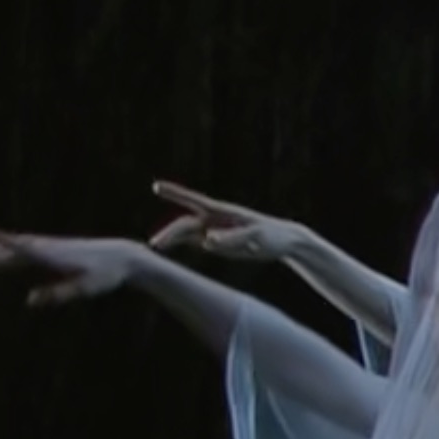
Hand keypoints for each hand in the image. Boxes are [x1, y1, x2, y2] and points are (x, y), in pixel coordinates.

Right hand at [0, 225, 144, 305]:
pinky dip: (10, 250)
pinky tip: (3, 253)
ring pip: (17, 249)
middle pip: (13, 251)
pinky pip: (27, 249)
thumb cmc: (105, 275)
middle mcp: (49, 248)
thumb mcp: (84, 289)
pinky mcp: (55, 250)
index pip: (21, 248)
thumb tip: (28, 300)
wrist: (122, 256)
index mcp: (53, 256)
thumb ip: (57, 294)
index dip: (1, 242)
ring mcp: (51, 247)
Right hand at [147, 180, 308, 267]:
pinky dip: (180, 245)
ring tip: (155, 249)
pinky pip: (195, 242)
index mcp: (222, 212)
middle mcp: (214, 219)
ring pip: (186, 234)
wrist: (284, 241)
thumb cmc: (272, 235)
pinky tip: (165, 252)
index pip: (194, 200)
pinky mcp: (217, 243)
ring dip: (171, 239)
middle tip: (154, 245)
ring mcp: (214, 230)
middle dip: (170, 233)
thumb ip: (232, 238)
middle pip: (186, 224)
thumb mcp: (255, 236)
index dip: (175, 193)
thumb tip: (206, 240)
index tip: (156, 186)